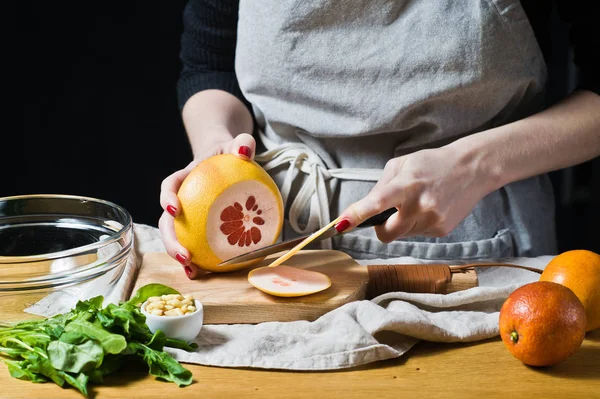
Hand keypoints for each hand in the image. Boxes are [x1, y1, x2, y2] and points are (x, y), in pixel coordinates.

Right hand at [158, 133, 255, 278]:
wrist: (227, 160)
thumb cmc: (230, 153)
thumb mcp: (237, 144)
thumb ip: (242, 142)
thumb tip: (246, 150)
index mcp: (185, 178)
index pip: (170, 185)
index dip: (167, 198)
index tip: (174, 209)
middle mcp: (181, 199)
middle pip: (166, 221)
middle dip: (170, 240)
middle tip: (184, 255)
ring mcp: (188, 216)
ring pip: (175, 237)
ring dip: (179, 256)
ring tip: (192, 271)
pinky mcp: (199, 228)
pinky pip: (195, 245)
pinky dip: (197, 261)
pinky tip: (206, 273)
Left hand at [335, 146, 492, 241]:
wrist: (472, 169)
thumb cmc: (432, 163)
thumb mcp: (402, 164)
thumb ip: (381, 186)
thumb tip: (365, 206)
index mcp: (407, 184)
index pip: (378, 202)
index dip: (358, 214)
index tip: (341, 224)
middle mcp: (420, 205)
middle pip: (386, 233)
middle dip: (381, 228)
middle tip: (388, 213)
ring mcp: (432, 220)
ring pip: (402, 235)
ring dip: (401, 224)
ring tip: (417, 203)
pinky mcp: (442, 230)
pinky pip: (417, 234)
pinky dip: (417, 224)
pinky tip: (430, 208)